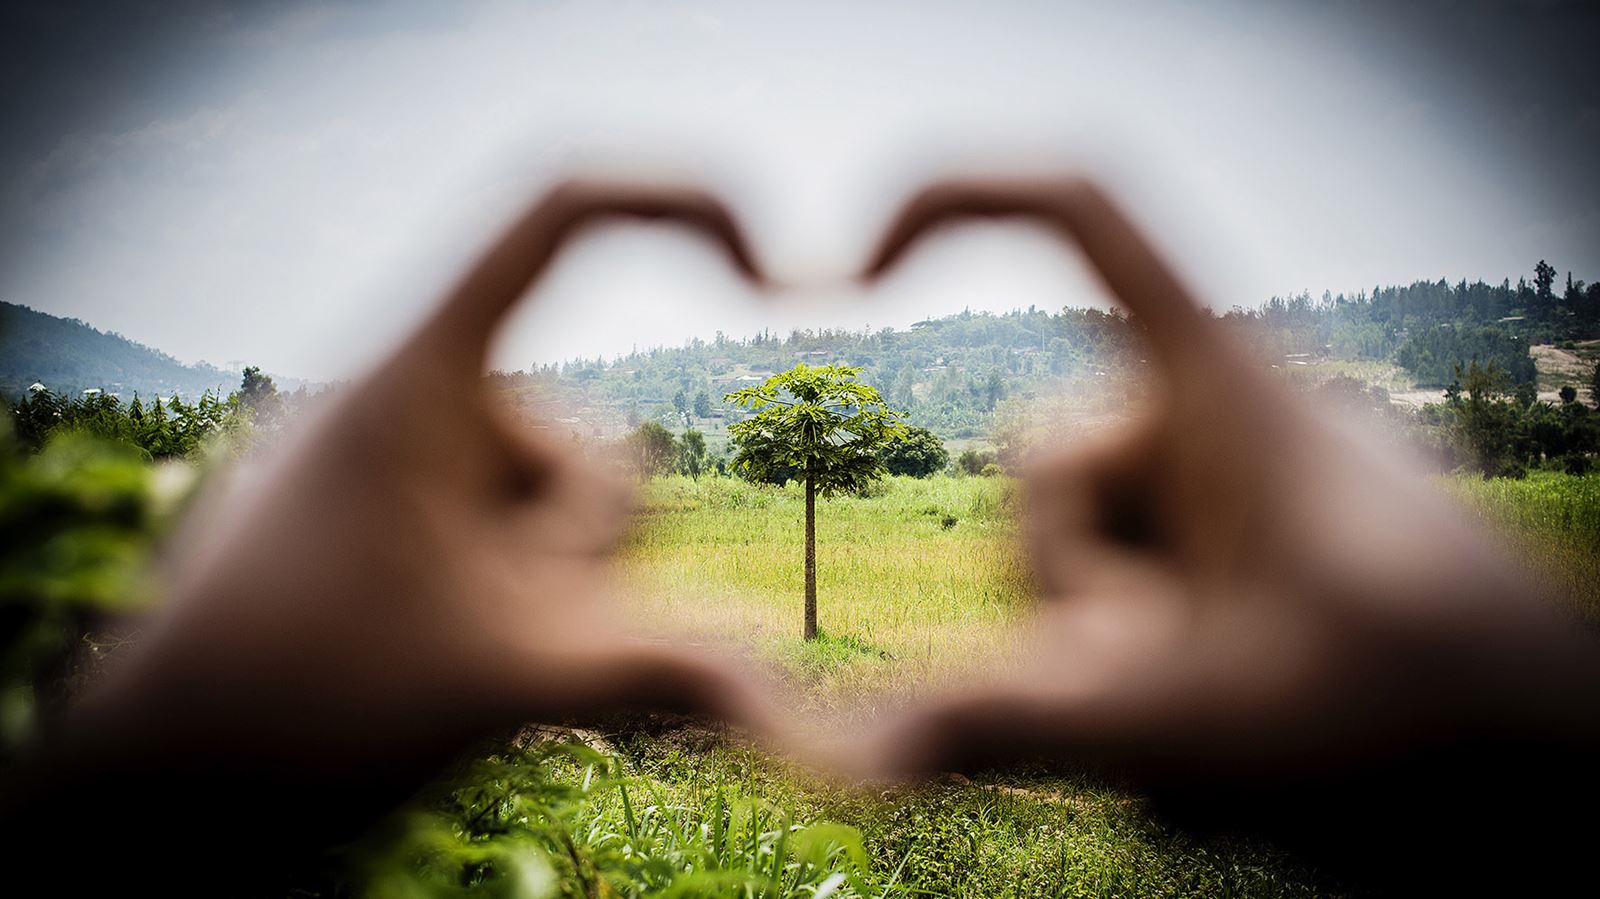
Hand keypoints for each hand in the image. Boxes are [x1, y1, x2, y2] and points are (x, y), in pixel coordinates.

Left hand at [6, 180, 773, 879]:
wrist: (154, 787)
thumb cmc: (300, 712)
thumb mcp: (503, 680)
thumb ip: (659, 675)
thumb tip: (793, 693)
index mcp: (420, 377)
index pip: (557, 217)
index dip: (680, 206)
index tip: (766, 264)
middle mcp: (407, 399)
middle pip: (594, 437)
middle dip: (594, 552)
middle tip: (513, 640)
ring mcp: (395, 468)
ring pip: (555, 502)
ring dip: (554, 591)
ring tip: (465, 665)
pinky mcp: (386, 524)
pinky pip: (504, 533)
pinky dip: (519, 601)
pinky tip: (456, 665)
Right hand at [854, 177, 1599, 883]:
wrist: (1550, 772)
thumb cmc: (1408, 723)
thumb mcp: (1184, 721)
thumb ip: (1006, 725)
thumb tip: (848, 748)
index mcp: (1216, 377)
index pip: (1074, 211)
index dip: (948, 200)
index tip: (853, 268)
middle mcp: (1224, 407)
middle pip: (1039, 460)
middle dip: (1062, 588)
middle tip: (1154, 680)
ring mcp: (1242, 478)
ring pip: (1087, 537)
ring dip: (1108, 641)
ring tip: (1206, 719)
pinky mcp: (1257, 537)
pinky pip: (1144, 571)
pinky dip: (1148, 653)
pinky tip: (1220, 720)